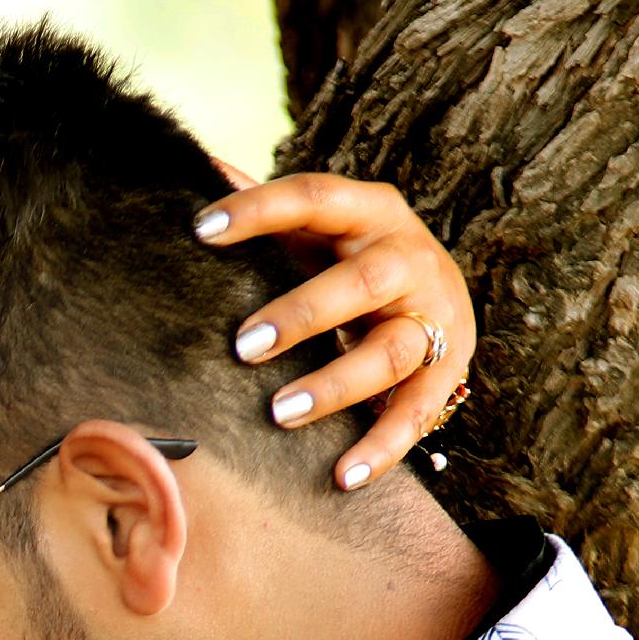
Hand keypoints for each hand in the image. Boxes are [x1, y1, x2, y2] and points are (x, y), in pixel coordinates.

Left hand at [194, 162, 478, 493]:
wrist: (438, 294)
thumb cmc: (346, 257)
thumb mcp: (313, 226)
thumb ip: (259, 206)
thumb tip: (191, 163)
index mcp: (367, 211)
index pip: (313, 197)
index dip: (258, 210)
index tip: (200, 230)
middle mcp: (406, 258)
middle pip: (359, 282)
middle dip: (301, 314)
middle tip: (243, 346)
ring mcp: (431, 317)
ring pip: (388, 352)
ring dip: (333, 385)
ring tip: (279, 413)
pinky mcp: (446, 371)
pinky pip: (416, 413)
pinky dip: (381, 448)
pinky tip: (342, 476)